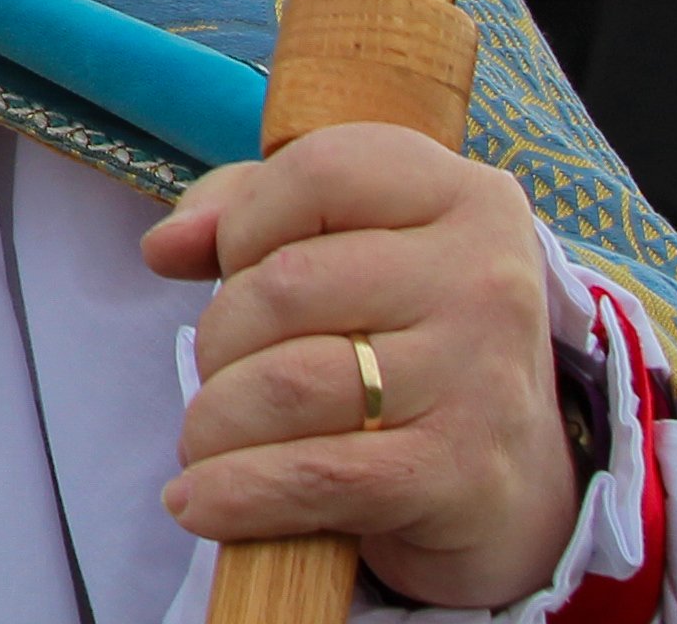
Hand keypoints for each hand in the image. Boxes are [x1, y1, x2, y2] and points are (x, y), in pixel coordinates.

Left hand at [144, 125, 583, 609]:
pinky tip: (198, 502)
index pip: (319, 173)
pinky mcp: (461, 473)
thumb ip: (244, 209)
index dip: (245, 222)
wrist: (511, 476)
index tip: (233, 267)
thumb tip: (165, 246)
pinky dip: (238, 494)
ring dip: (216, 421)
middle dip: (219, 337)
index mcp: (464, 197)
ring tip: (206, 438)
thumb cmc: (402, 330)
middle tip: (218, 373)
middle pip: (285, 287)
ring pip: (289, 385)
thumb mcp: (344, 241)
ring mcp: (479, 377)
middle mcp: (485, 279)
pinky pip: (316, 476)